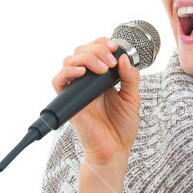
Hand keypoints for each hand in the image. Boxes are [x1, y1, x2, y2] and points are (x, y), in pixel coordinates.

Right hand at [51, 36, 140, 167]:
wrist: (114, 149)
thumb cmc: (122, 128)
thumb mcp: (133, 98)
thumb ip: (131, 78)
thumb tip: (124, 58)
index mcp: (100, 79)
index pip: (94, 51)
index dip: (101, 43)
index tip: (114, 47)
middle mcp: (86, 82)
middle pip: (81, 51)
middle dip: (97, 49)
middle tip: (110, 63)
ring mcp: (76, 90)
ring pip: (70, 61)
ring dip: (87, 58)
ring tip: (103, 68)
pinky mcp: (68, 101)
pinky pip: (58, 80)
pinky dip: (69, 71)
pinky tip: (83, 73)